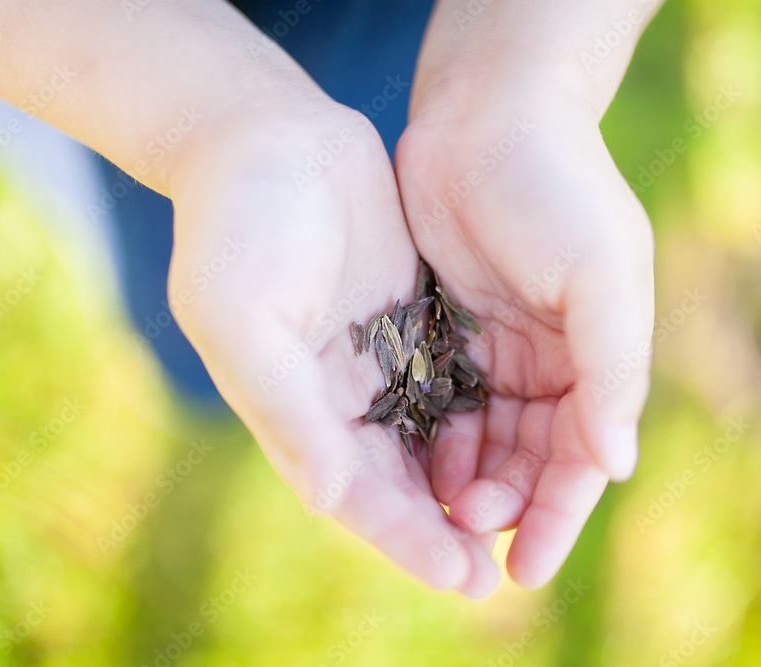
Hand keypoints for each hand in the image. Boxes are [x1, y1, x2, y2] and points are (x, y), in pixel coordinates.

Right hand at [168, 101, 499, 596]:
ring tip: (520, 522)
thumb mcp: (242, 314)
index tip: (463, 579)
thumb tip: (330, 498)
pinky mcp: (410, 320)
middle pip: (398, 482)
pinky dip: (481, 419)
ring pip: (430, 441)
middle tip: (497, 577)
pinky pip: (451, 382)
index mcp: (292, 407)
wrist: (263, 136)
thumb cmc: (237, 223)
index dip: (407, 540)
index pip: (354, 493)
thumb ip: (283, 407)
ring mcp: (375, 358)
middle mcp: (334, 396)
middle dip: (444, 530)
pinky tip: (523, 443)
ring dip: (469, 484)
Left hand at [395, 43, 655, 588]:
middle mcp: (550, 361)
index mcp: (598, 356)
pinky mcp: (443, 330)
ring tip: (438, 512)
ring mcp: (495, 348)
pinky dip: (430, 439)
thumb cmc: (558, 187)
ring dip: (464, 482)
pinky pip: (438, 402)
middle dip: (505, 503)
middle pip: (530, 459)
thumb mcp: (604, 273)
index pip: (582, 456)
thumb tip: (615, 466)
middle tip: (469, 533)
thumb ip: (614, 368)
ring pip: (481, 440)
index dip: (558, 515)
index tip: (526, 567)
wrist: (488, 115)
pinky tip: (411, 465)